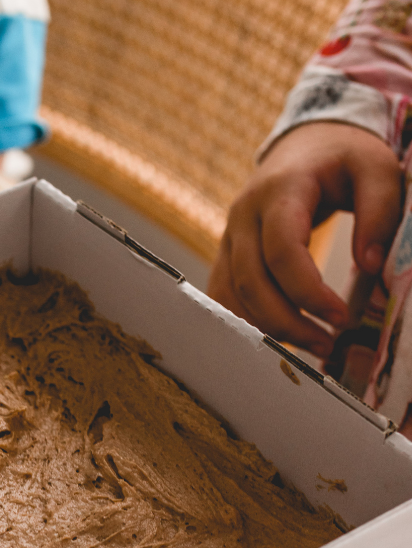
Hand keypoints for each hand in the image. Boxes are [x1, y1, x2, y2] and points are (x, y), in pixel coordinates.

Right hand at [208, 121, 402, 356]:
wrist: (305, 144)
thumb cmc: (344, 158)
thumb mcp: (377, 168)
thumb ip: (380, 212)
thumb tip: (368, 266)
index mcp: (280, 191)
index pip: (282, 252)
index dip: (308, 291)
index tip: (341, 317)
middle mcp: (243, 216)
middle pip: (252, 283)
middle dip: (289, 322)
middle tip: (328, 344)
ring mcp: (228, 237)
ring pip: (234, 297)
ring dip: (270, 329)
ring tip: (313, 344)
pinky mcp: (225, 256)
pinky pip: (225, 298)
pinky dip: (249, 322)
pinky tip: (282, 336)